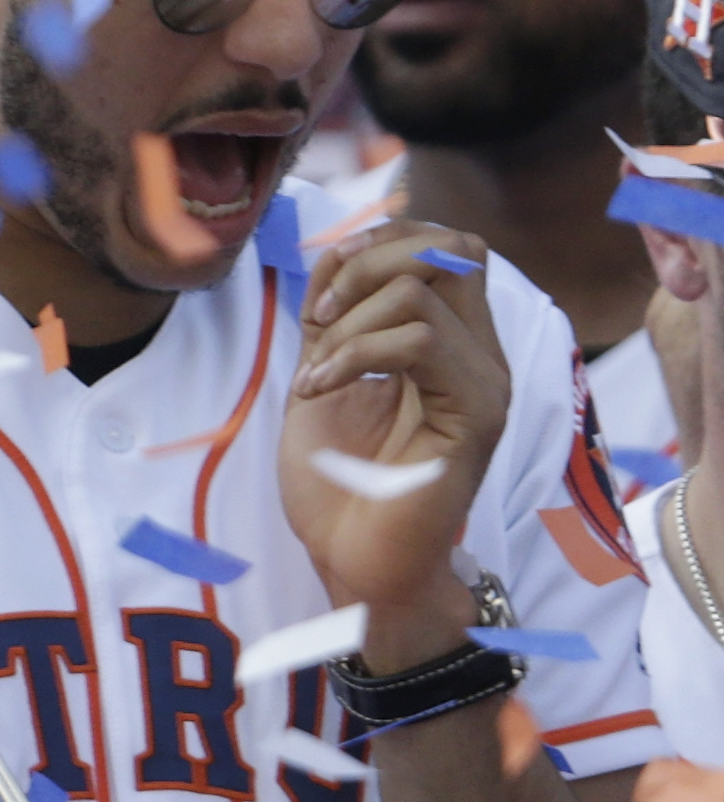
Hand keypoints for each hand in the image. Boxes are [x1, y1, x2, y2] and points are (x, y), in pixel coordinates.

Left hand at [285, 216, 517, 650]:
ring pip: (420, 293)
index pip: (447, 245)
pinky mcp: (476, 416)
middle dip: (366, 265)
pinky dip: (350, 354)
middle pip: (451, 248)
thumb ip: (335, 317)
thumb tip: (336, 254)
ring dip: (344, 325)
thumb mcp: (323, 373)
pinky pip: (417, 342)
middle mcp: (480, 355)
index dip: (382, 241)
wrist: (354, 560)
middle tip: (318, 320)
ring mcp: (485, 384)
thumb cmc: (338, 479)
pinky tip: (318, 389)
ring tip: (316, 376)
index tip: (324, 286)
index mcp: (451, 341)